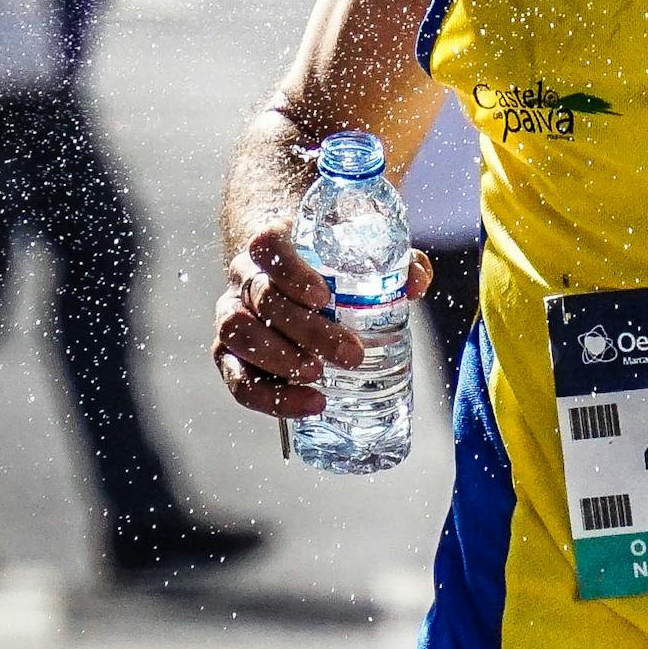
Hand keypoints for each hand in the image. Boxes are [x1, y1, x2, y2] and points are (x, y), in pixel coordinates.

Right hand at [212, 228, 430, 420]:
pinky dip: (270, 397)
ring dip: (278, 358)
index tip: (324, 297)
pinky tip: (308, 403)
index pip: (268, 245)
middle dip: (306, 330)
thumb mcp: (363, 257)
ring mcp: (233, 315)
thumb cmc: (331, 267)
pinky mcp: (231, 355)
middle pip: (263, 297)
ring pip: (239, 333)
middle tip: (350, 353)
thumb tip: (416, 281)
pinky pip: (238, 378)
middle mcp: (245, 277)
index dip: (291, 271)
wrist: (290, 282)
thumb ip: (396, 262)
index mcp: (274, 245)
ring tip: (317, 375)